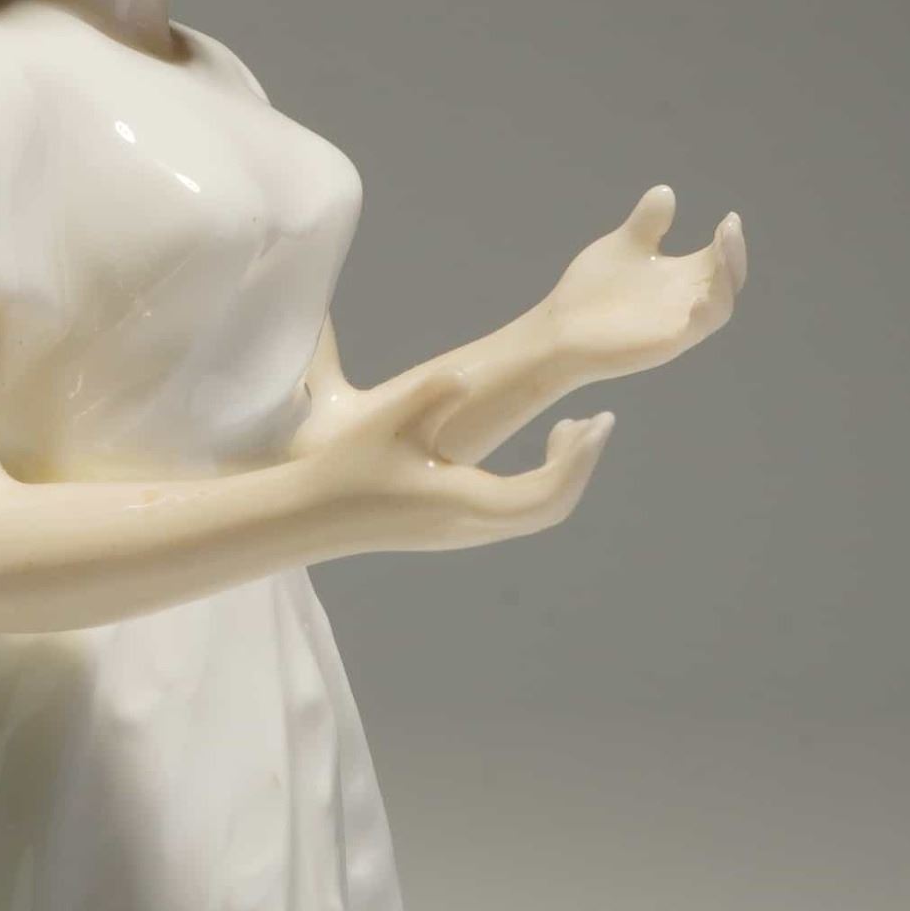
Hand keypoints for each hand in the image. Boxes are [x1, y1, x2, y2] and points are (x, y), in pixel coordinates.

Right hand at [305, 369, 616, 547]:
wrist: (311, 517)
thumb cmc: (346, 467)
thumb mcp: (387, 422)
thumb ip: (430, 396)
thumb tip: (467, 376)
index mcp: (462, 502)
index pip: (543, 492)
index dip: (577, 460)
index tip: (594, 422)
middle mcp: (472, 527)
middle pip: (552, 508)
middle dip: (580, 465)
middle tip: (597, 423)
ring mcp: (466, 533)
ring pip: (538, 513)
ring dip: (563, 473)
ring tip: (573, 429)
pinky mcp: (459, 529)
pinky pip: (519, 512)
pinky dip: (542, 482)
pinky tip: (539, 449)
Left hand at [547, 185, 745, 380]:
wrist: (558, 331)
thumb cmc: (592, 291)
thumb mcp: (624, 246)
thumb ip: (647, 223)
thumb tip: (666, 190)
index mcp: (682, 274)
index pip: (718, 255)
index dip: (728, 238)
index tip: (729, 216)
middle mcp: (686, 298)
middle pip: (726, 277)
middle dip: (732, 253)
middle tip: (729, 228)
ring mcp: (676, 322)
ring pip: (719, 304)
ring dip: (725, 277)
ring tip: (721, 249)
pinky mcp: (663, 343)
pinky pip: (693, 331)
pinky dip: (701, 314)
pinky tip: (698, 299)